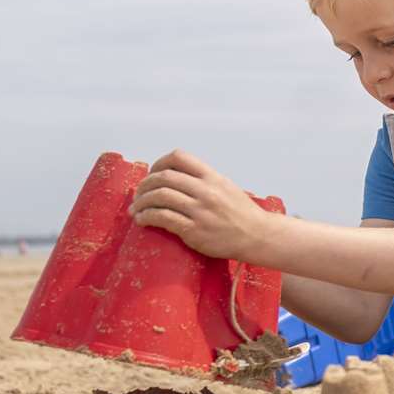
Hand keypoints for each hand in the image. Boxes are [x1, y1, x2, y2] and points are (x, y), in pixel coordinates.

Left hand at [129, 149, 273, 260]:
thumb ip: (203, 180)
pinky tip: (142, 220)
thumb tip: (176, 177)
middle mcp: (206, 190)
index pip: (178, 157)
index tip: (152, 174)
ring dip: (141, 202)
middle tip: (138, 195)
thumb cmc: (241, 214)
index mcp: (212, 177)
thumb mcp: (226, 187)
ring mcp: (200, 210)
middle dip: (144, 185)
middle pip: (164, 177)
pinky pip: (163, 218)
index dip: (159, 163)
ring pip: (160, 197)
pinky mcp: (195, 230)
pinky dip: (147, 217)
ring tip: (136, 209)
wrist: (258, 236)